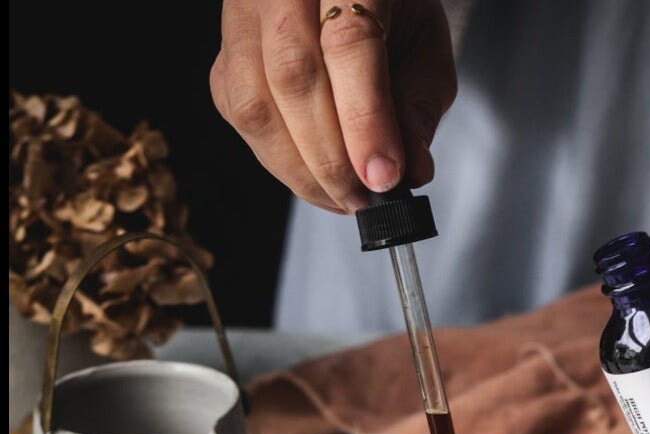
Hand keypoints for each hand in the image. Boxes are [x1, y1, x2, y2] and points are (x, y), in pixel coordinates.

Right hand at [210, 0, 456, 213]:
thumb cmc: (391, 14)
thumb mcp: (425, 49)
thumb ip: (418, 107)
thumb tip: (410, 171)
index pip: (348, 44)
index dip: (364, 121)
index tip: (382, 178)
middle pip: (291, 75)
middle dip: (330, 157)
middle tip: (363, 198)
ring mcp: (242, 14)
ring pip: (253, 101)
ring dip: (300, 169)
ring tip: (342, 197)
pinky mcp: (224, 54)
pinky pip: (237, 115)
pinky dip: (277, 159)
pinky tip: (313, 177)